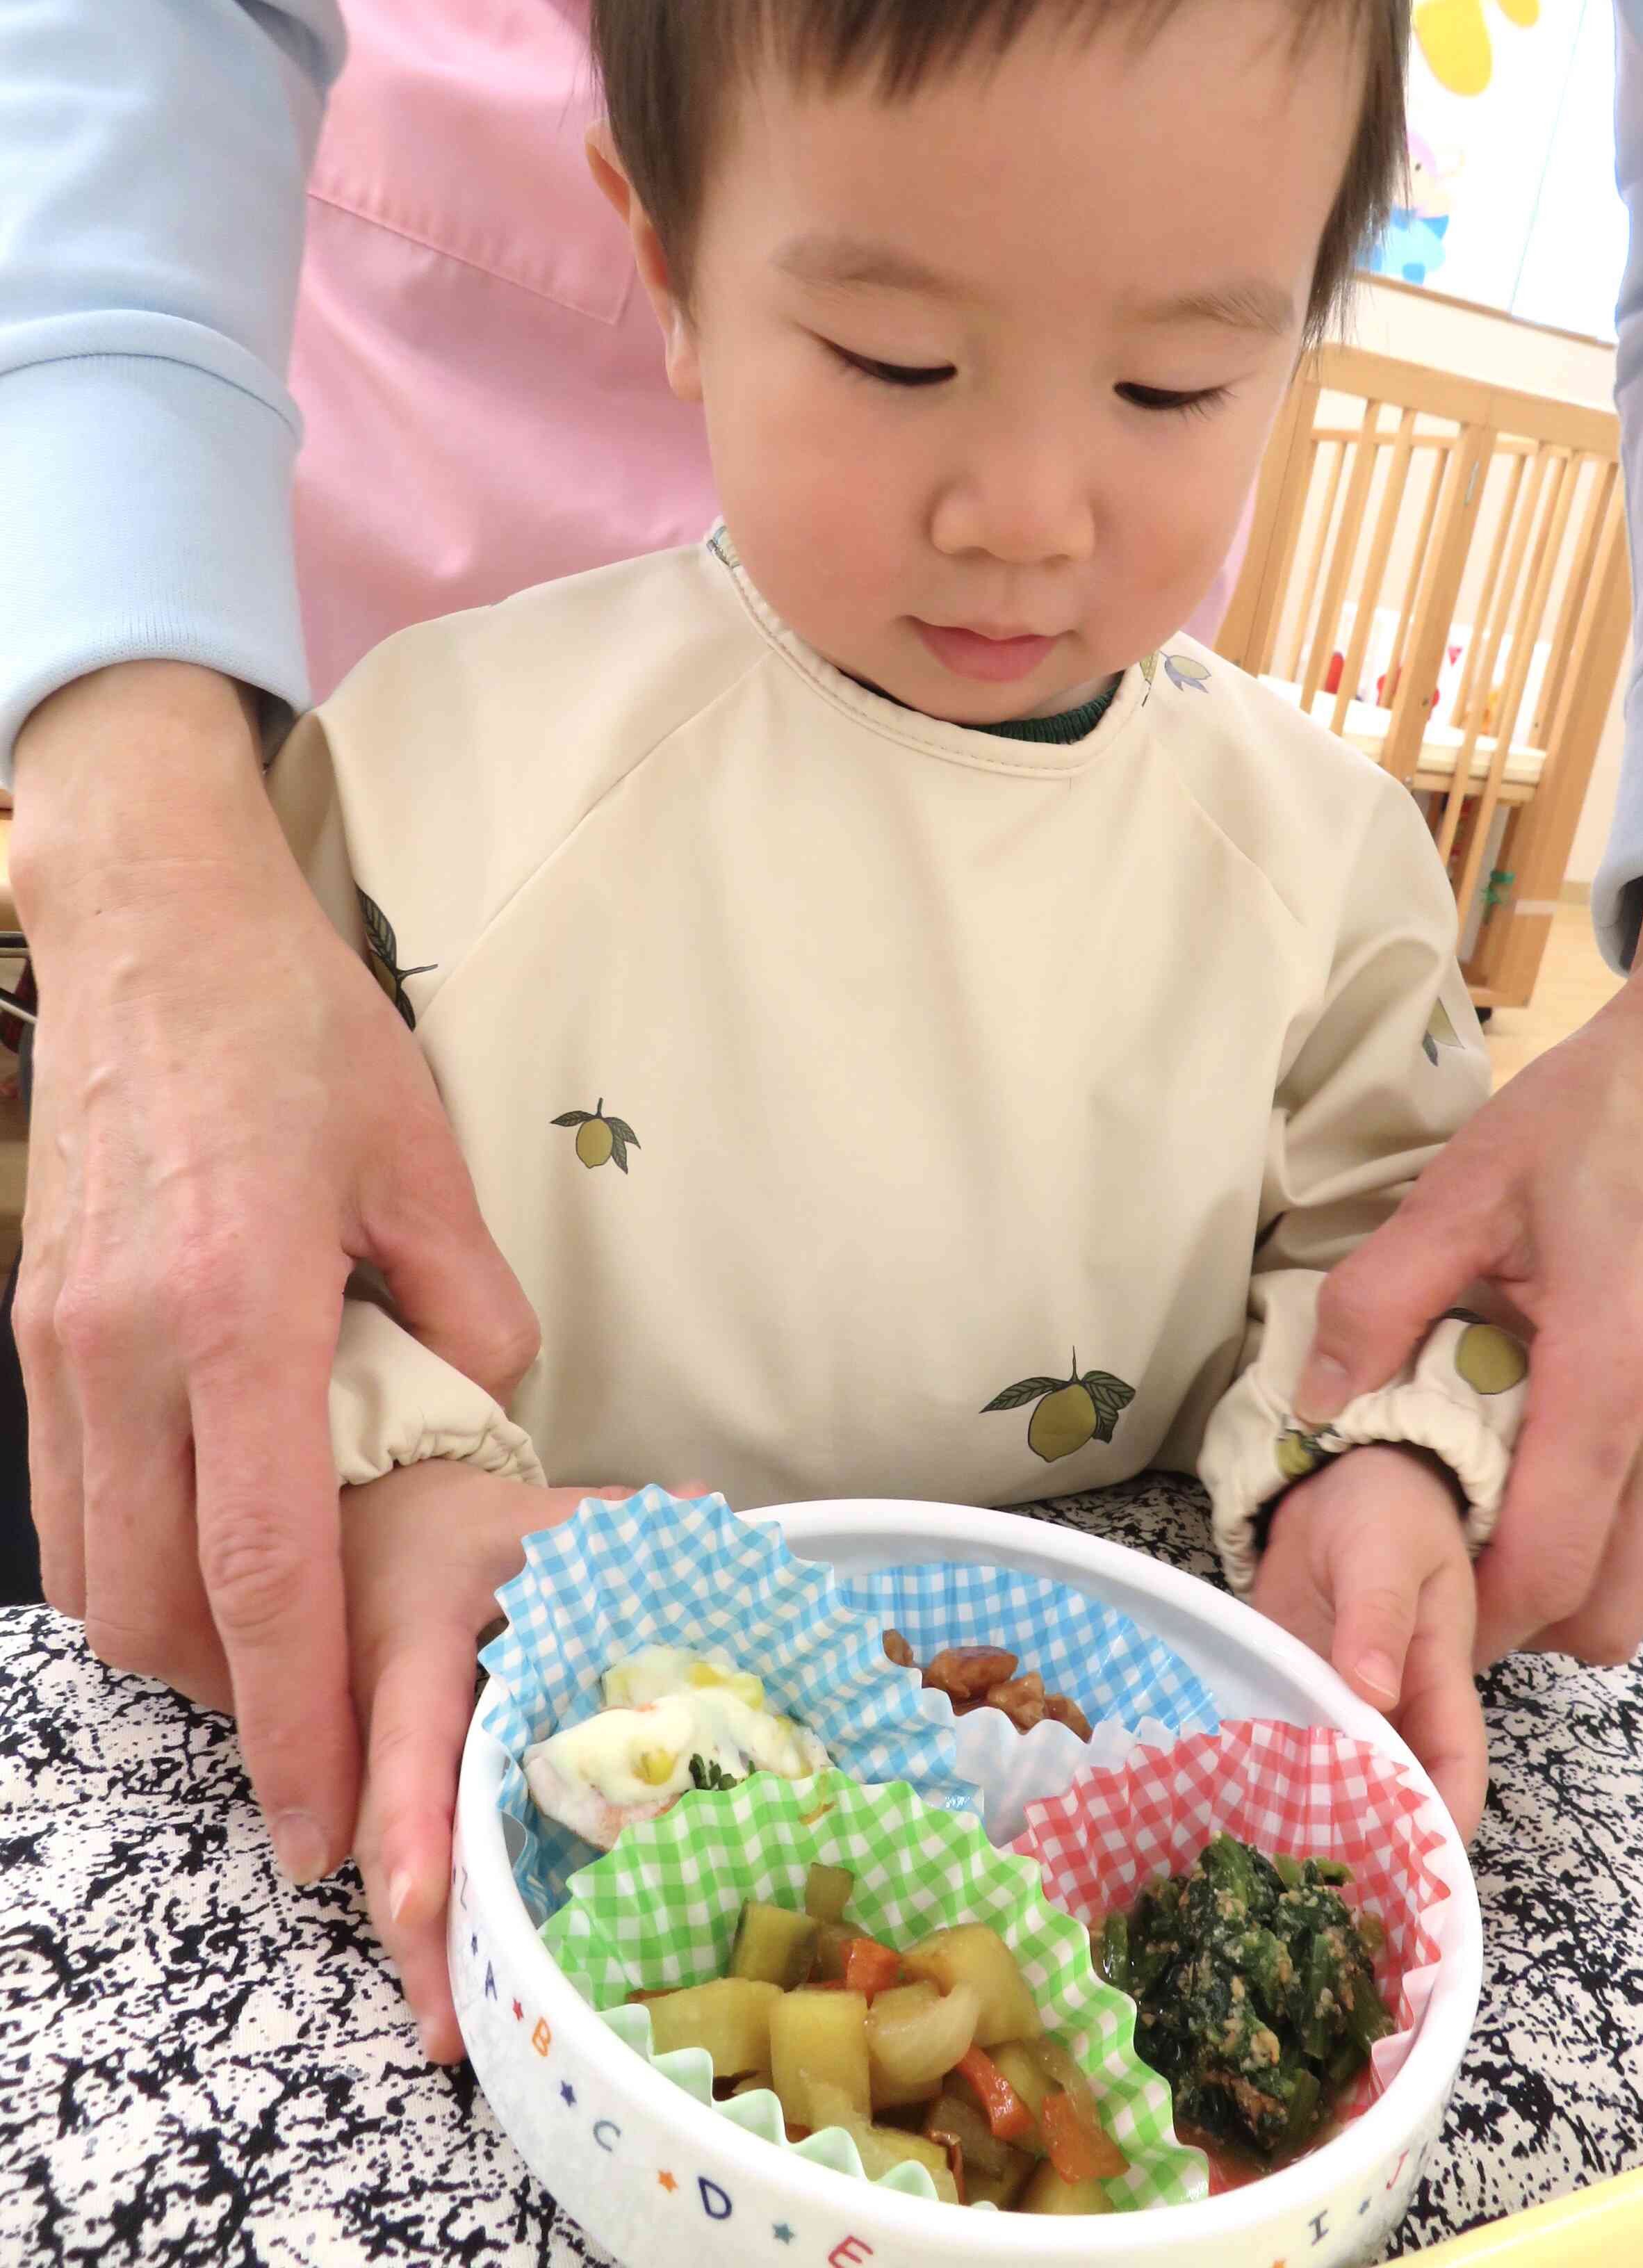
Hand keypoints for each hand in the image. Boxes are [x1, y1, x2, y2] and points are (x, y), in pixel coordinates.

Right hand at [11, 663, 539, 1887]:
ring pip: (100, 1568)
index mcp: (242, 1313)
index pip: (267, 1570)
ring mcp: (61, 1345)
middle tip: (315, 1762)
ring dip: (180, 1647)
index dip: (300, 1715)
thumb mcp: (422, 1163)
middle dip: (238, 1713)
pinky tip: (199, 1564)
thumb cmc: (298, 1035)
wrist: (152, 930)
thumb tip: (490, 1414)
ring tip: (270, 1676)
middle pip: (163, 1605)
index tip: (327, 1819)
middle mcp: (128, 1349)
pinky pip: (70, 1499)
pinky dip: (131, 1567)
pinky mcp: (35, 1330)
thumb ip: (468, 1309)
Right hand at [344, 1462, 707, 2059]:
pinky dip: (429, 1915)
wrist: (361, 1527)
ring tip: (455, 2036)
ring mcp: (361, 1763)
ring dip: (418, 1947)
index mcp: (407, 1655)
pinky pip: (402, 1853)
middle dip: (414, 1936)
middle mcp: (368, 1722)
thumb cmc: (454, 1530)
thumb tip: (710, 1512)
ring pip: (382, 1863)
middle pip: (382, 1839)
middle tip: (450, 2031)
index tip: (421, 1908)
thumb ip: (606, 1525)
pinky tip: (462, 1981)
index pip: (406, 1744)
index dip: (415, 1829)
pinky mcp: (378, 1787)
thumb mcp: (522, 1522)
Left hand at [1250, 1444, 1484, 1839]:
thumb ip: (1380, 1618)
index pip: (1455, 1771)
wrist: (1336, 1478)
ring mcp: (1336, 1705)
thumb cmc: (1385, 1511)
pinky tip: (1220, 1808)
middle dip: (1365, 1845)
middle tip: (1312, 1894)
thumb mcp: (1389, 1552)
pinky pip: (1278, 1743)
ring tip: (1261, 1871)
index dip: (1440, 1827)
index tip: (1407, 1875)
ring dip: (1305, 1818)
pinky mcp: (1287, 1691)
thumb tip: (1376, 1694)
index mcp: (1438, 1684)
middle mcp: (1393, 1711)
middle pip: (1391, 1794)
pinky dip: (1258, 1774)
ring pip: (1331, 1780)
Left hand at [1291, 867, 1642, 1672]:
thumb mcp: (1462, 1189)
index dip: (1468, 1613)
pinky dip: (1615, 1529)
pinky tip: (1553, 1461)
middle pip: (1606, 1611)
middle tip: (1438, 1563)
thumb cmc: (1595, 1114)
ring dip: (1570, 1578)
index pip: (1545, 1568)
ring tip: (1489, 1513)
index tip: (1402, 1596)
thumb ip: (1377, 1301)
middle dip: (1515, 1617)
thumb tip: (1316, 1403)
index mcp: (1614, 1370)